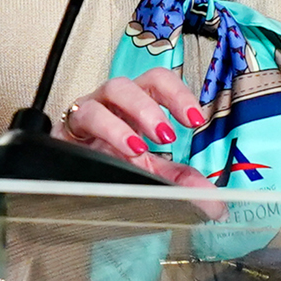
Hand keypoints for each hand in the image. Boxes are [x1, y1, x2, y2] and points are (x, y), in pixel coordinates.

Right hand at [55, 69, 220, 189]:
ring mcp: (90, 109)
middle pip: (137, 79)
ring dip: (132, 115)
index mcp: (134, 104)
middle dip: (155, 102)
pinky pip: (84, 115)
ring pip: (111, 89)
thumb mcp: (147, 172)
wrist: (65, 178)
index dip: (178, 93)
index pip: (158, 82)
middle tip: (169, 134)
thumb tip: (214, 201)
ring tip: (143, 146)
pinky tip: (121, 151)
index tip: (196, 119)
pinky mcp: (68, 125)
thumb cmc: (106, 164)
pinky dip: (108, 130)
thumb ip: (178, 180)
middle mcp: (113, 101)